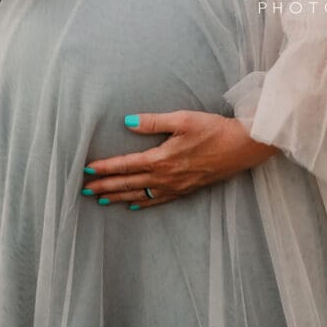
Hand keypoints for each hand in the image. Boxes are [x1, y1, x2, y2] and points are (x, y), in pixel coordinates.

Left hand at [81, 110, 279, 209]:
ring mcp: (176, 186)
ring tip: (101, 200)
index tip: (86, 170)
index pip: (126, 165)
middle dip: (105, 187)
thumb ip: (153, 122)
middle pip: (129, 184)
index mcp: (161, 159)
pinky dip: (143, 204)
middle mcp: (165, 177)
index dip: (105, 168)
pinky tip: (134, 207)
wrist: (242, 148)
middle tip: (83, 191)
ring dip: (119, 198)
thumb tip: (126, 121)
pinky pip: (158, 201)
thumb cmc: (213, 130)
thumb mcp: (182, 119)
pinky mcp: (186, 190)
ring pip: (140, 195)